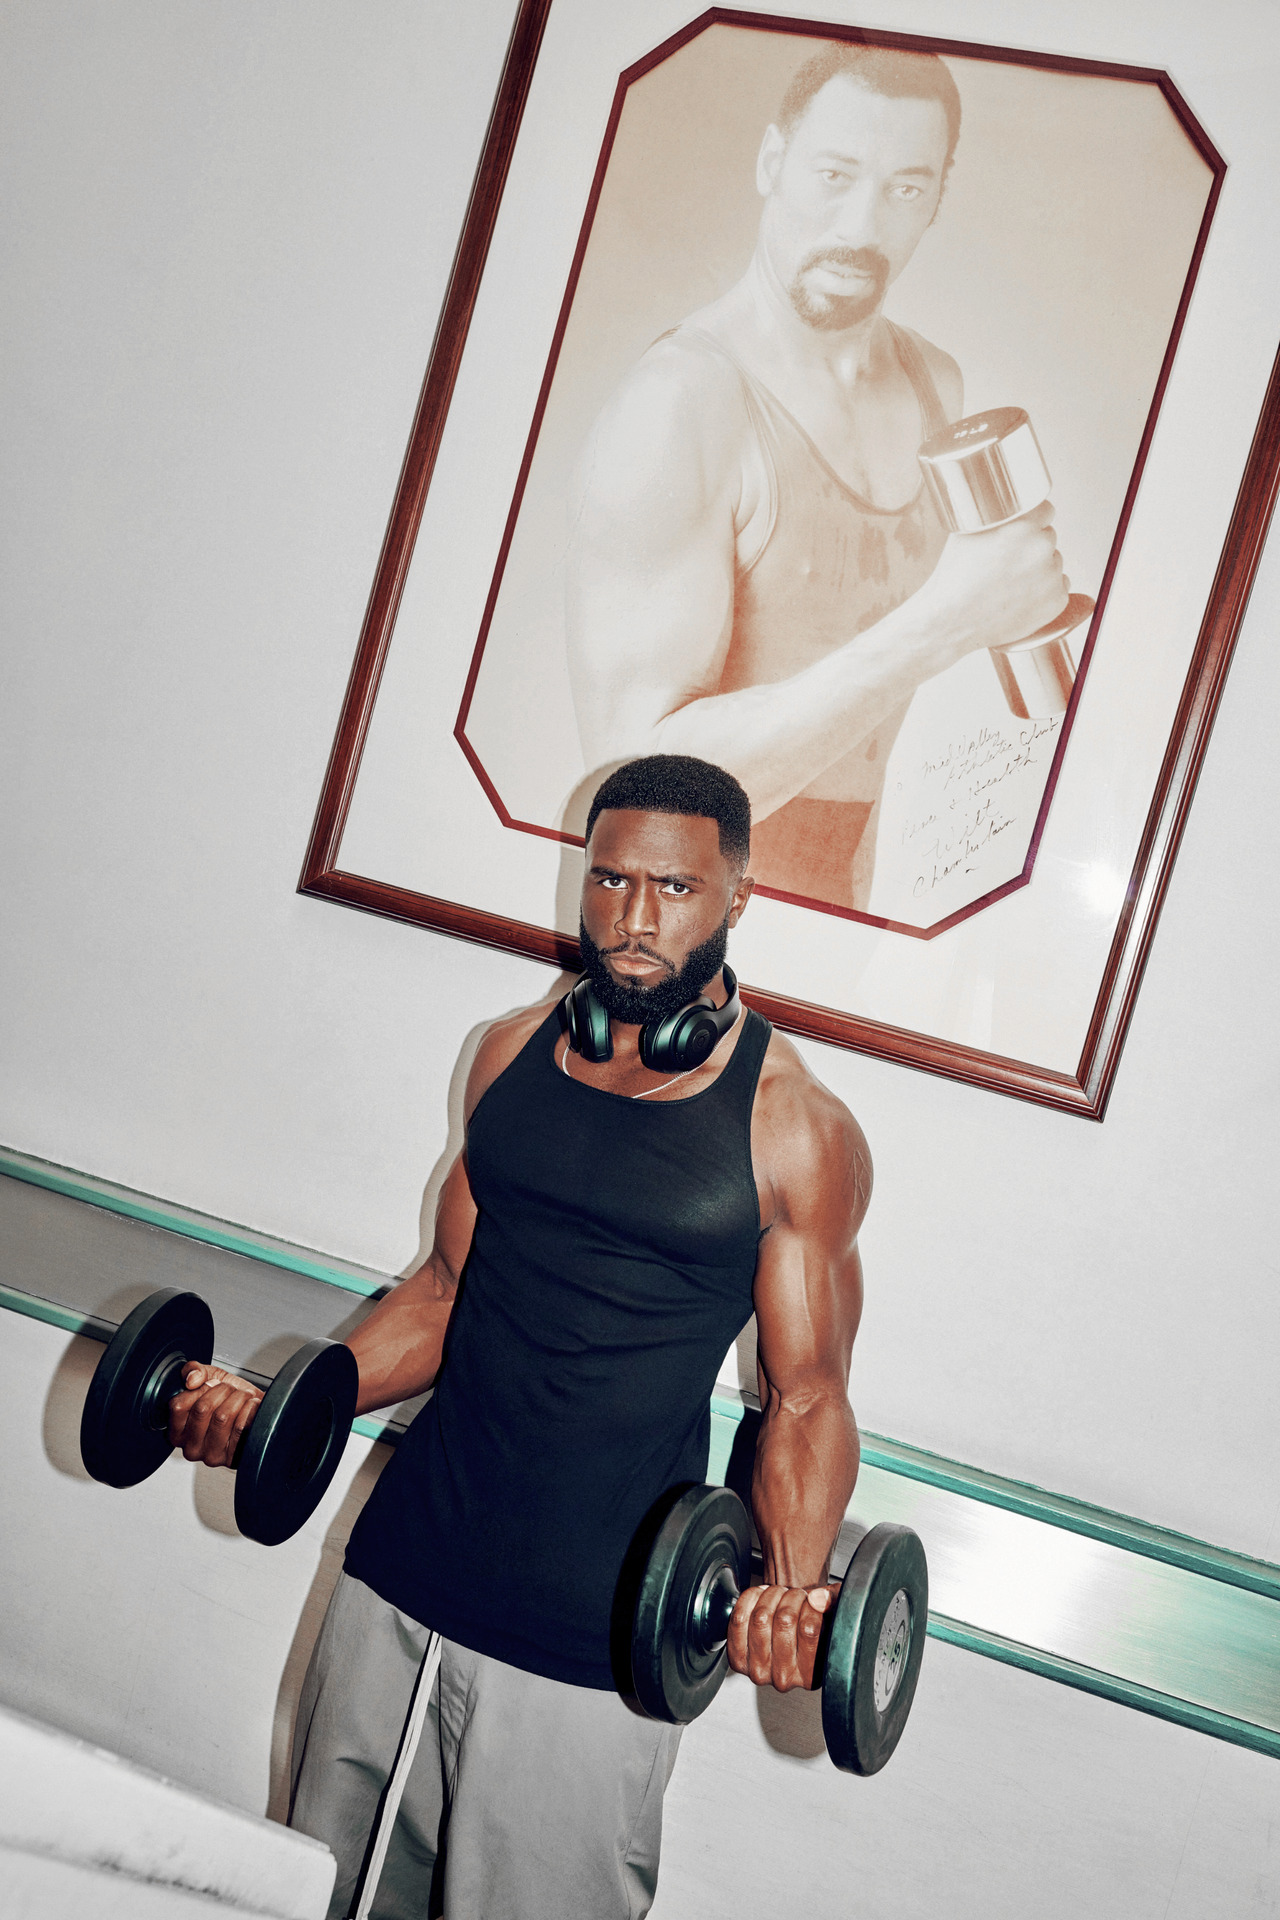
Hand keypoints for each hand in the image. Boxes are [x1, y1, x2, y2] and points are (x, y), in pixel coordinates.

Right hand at [168, 1363, 262, 1468]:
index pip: (178, 1405)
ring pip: (223, 1416)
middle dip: (222, 1390)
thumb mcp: (209, 1377)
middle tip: (230, 1391)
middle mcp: (191, 1447)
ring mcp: (211, 1455)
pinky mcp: (233, 1457)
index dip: (199, 1388)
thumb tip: (192, 1379)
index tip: (210, 1386)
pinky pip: (241, 1426)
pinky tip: (250, 1407)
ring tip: (242, 1398)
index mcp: (177, 1431)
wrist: (256, 1411)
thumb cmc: (231, 1399)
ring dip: (238, 1398)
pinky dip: (250, 1408)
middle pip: (202, 1408)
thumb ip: (193, 1371)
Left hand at [727, 1581, 838, 1691]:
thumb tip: (817, 1599)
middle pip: (784, 1620)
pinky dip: (750, 1599)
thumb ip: (833, 1602)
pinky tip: (760, 1598)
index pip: (809, 1630)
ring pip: (761, 1616)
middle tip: (796, 1596)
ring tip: (780, 1596)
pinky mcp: (738, 1659)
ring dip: (771, 1596)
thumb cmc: (811, 1627)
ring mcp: (759, 1671)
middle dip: (791, 1597)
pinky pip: (739, 1619)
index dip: (810, 1605)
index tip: (812, 1601)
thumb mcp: (834, 1615)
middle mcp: (784, 1679)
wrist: (787, 1637)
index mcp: (811, 1675)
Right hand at [921, 500, 1069, 659]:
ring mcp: (1051, 577)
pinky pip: (1058, 588)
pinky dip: (1044, 594)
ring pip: (1053, 564)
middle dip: (1032, 548)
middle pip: (1048, 538)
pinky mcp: (1056, 602)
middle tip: (1007, 565)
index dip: (1031, 522)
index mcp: (1022, 526)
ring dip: (1039, 571)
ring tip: (1009, 585)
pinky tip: (1019, 599)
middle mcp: (1041, 548)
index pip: (1046, 511)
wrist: (950, 622)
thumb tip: (1007, 504)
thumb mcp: (967, 532)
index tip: (1019, 534)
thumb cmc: (954, 578)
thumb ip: (997, 515)